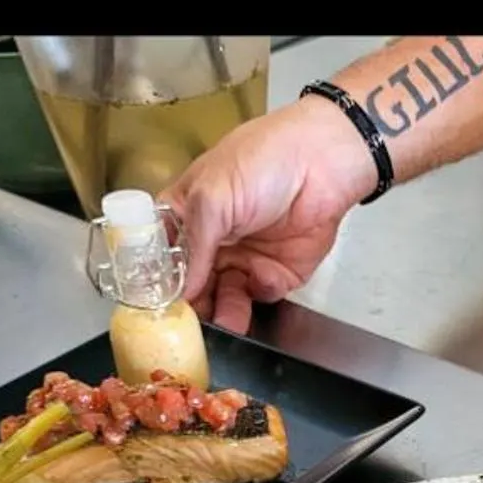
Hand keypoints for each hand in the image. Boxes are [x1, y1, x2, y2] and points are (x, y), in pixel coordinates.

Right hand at [162, 97, 377, 334]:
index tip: (157, 304)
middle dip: (192, 306)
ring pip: (225, 298)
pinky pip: (261, 295)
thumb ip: (193, 246)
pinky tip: (264, 274)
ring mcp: (245, 257)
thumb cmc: (263, 159)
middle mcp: (213, 241)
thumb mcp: (213, 196)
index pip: (162, 257)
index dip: (158, 281)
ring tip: (224, 321)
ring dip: (223, 312)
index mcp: (188, 215)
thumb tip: (182, 289)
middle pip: (192, 287)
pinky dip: (260, 291)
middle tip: (191, 324)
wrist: (325, 160)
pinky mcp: (278, 271)